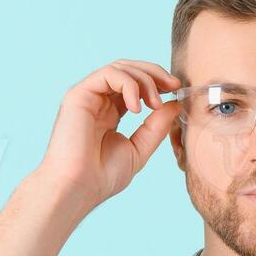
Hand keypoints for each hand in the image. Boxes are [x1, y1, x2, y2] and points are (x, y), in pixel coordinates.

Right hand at [37, 59, 179, 210]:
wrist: (79, 187)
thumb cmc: (102, 176)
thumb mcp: (139, 148)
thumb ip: (156, 126)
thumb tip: (174, 103)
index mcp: (110, 112)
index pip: (134, 84)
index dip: (157, 82)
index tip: (176, 90)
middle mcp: (97, 100)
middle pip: (128, 69)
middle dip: (154, 73)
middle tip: (174, 85)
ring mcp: (87, 96)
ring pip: (120, 68)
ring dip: (145, 80)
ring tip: (155, 104)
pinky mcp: (78, 94)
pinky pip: (108, 74)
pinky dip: (129, 85)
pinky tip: (137, 108)